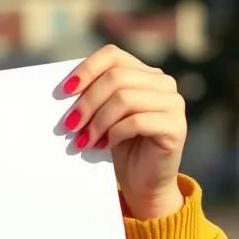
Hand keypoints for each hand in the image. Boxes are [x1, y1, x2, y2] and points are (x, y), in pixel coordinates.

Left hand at [58, 44, 186, 219]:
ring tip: (83, 140)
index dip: (86, 69)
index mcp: (144, 73)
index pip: (112, 55)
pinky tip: (103, 146)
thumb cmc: (118, 147)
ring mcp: (172, 103)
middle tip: (69, 125)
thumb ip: (92, 96)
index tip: (63, 92)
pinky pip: (137, 121)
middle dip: (87, 102)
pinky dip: (114, 133)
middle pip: (116, 78)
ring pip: (125, 99)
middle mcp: (162, 83)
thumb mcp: (103, 116)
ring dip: (97, 121)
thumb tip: (63, 90)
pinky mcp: (175, 126)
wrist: (142, 183)